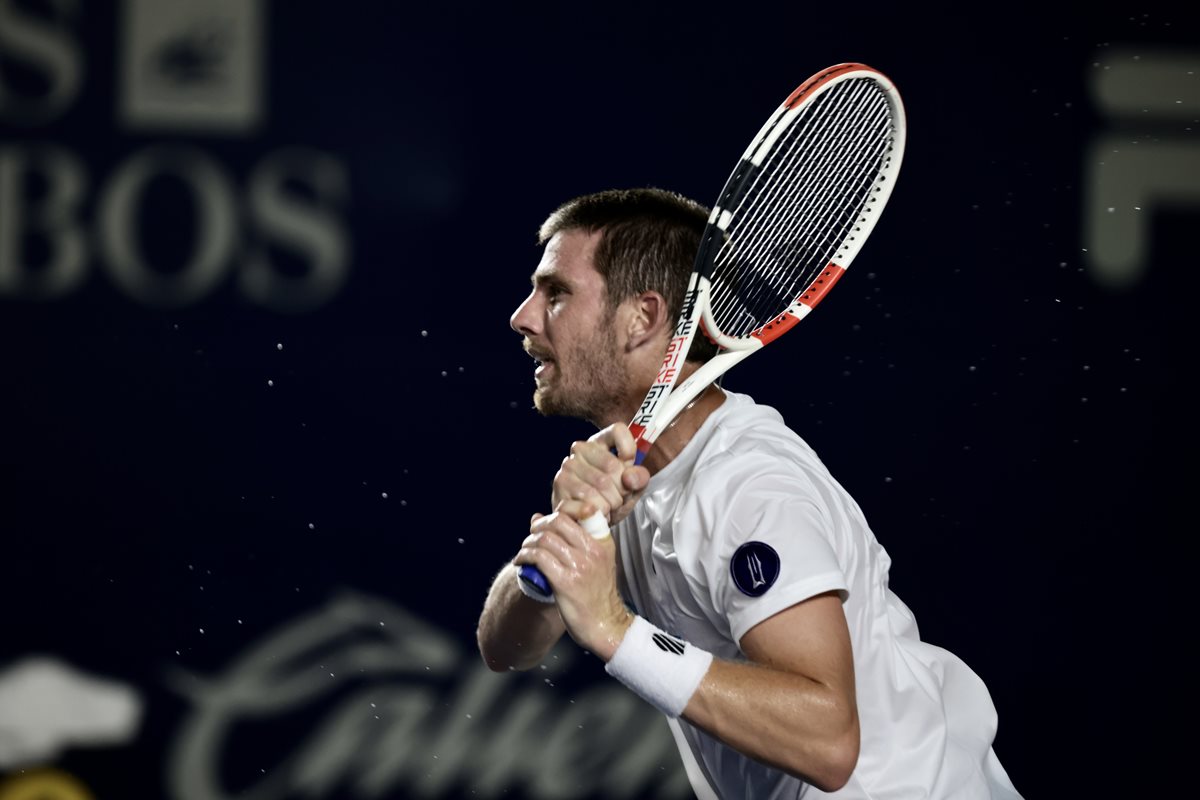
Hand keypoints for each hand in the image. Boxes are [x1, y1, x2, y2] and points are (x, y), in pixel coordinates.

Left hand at [514, 510, 631, 659]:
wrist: (605, 624)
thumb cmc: (597, 594)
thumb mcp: (595, 561)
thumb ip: (571, 539)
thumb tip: (538, 517)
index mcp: (602, 542)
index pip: (580, 510)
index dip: (557, 512)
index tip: (546, 523)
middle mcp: (592, 550)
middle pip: (557, 521)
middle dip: (538, 526)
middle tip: (531, 536)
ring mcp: (579, 566)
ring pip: (544, 539)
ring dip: (528, 543)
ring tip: (525, 552)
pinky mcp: (565, 582)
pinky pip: (538, 558)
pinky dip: (525, 557)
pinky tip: (521, 562)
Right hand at [551, 424, 648, 525]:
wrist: (587, 524)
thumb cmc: (609, 500)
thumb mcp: (632, 488)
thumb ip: (639, 478)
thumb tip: (630, 477)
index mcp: (598, 442)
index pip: (618, 431)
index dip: (630, 451)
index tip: (628, 468)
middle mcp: (579, 450)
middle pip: (613, 467)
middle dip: (621, 490)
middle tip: (617, 498)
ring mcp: (566, 469)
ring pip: (600, 487)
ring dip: (610, 504)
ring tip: (606, 507)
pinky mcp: (559, 490)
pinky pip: (588, 503)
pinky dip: (598, 514)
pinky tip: (595, 514)